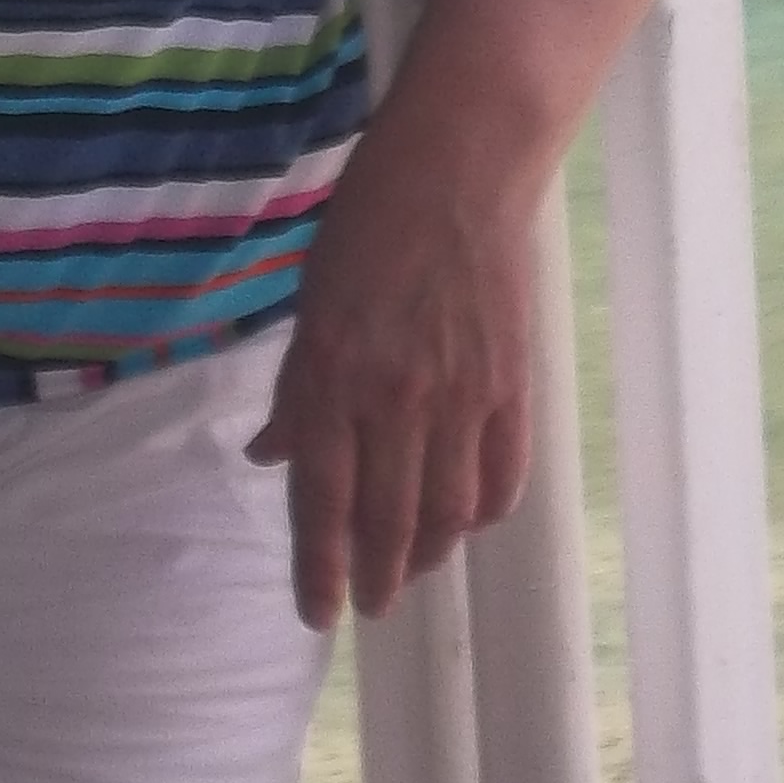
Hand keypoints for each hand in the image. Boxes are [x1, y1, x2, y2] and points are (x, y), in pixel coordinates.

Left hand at [248, 121, 535, 628]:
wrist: (460, 168)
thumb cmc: (370, 221)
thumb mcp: (312, 302)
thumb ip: (297, 390)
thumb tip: (272, 457)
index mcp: (332, 376)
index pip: (321, 500)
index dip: (317, 569)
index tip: (316, 614)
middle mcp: (394, 399)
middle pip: (386, 520)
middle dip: (375, 577)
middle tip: (369, 605)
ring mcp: (460, 395)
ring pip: (447, 513)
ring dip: (428, 556)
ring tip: (412, 572)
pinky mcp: (511, 384)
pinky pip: (501, 474)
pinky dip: (484, 513)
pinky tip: (468, 523)